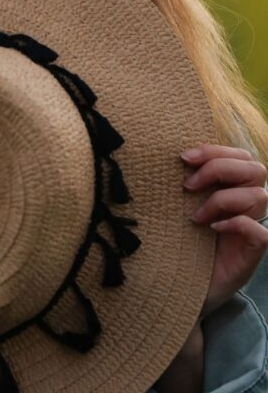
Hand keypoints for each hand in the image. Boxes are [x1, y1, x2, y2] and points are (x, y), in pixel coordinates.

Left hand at [182, 143, 267, 316]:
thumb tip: (176, 155)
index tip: (183, 158)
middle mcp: (247, 205)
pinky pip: (260, 232)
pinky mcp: (253, 253)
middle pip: (254, 168)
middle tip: (187, 185)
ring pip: (259, 195)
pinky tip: (214, 228)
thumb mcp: (182, 203)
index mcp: (233, 187)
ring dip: (222, 199)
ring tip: (195, 216)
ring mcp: (252, 228)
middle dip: (218, 168)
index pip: (240, 156)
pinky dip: (238, 224)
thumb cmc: (180, 239)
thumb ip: (189, 180)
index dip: (215, 150)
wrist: (180, 285)